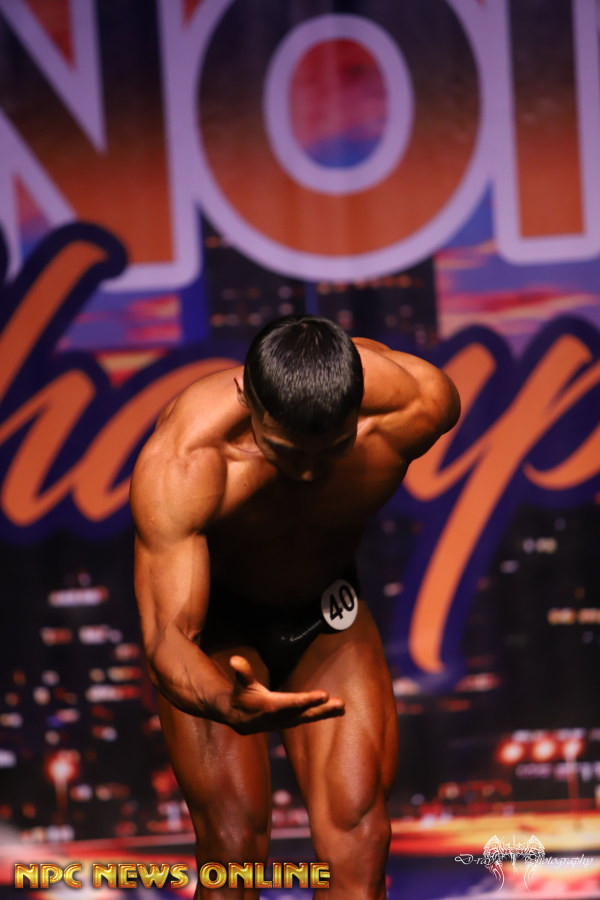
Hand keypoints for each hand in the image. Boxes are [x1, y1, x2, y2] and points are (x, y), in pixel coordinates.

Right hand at [221, 655, 344, 733]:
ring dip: (327, 712)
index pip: (292, 703)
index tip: (323, 695)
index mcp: (270, 706)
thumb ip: (242, 672)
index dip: (307, 700)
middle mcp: (282, 716)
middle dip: (322, 709)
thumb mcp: (241, 683)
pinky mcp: (292, 721)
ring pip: (310, 717)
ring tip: (342, 707)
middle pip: (305, 712)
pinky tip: (337, 711)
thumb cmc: (241, 696)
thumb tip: (234, 660)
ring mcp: (288, 721)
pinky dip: (323, 714)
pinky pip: (310, 718)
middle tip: (339, 704)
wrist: (239, 719)